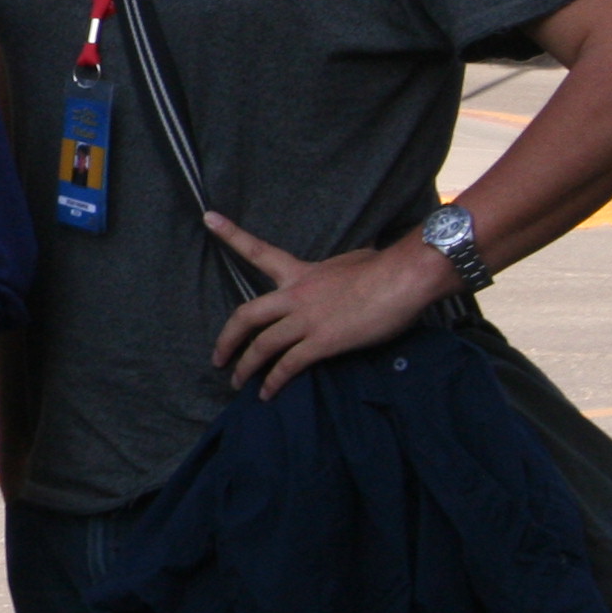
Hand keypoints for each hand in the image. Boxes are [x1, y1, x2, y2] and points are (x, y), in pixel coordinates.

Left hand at [206, 212, 458, 399]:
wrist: (403, 279)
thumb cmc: (383, 267)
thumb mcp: (351, 260)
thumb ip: (336, 270)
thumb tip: (352, 266)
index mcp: (299, 272)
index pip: (258, 251)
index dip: (231, 234)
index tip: (208, 218)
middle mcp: (294, 295)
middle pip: (246, 316)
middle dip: (227, 339)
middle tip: (217, 358)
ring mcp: (306, 319)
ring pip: (262, 346)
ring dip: (246, 367)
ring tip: (238, 382)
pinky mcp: (322, 342)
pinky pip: (289, 365)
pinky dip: (274, 381)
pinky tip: (268, 393)